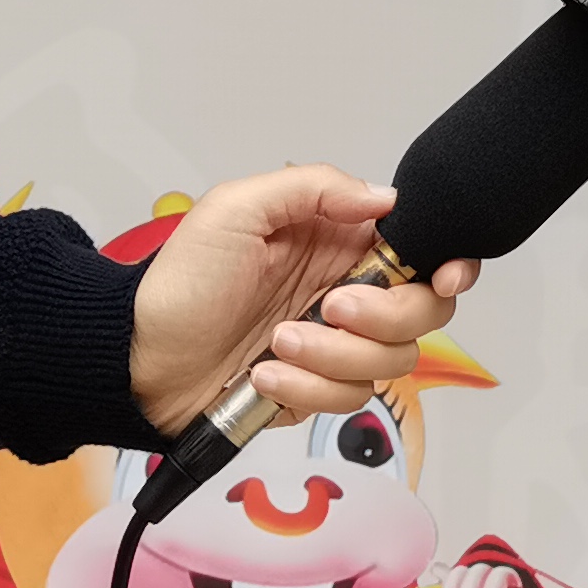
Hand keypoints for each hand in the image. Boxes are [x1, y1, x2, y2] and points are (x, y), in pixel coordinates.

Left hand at [123, 161, 479, 433]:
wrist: (138, 359)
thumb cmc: (179, 282)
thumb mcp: (236, 208)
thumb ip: (314, 187)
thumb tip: (383, 197)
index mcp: (339, 242)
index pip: (423, 250)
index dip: (449, 265)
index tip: (442, 277)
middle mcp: (349, 291)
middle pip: (423, 312)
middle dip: (385, 315)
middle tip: (331, 306)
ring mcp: (336, 345)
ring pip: (390, 361)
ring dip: (333, 356)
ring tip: (276, 343)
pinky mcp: (318, 391)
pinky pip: (349, 399)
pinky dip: (306, 390)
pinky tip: (264, 375)